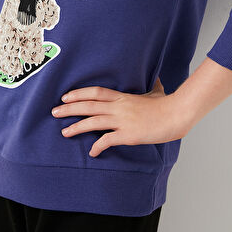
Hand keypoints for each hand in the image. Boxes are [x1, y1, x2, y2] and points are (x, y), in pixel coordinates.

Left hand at [50, 76, 188, 157]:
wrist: (177, 115)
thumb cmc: (168, 104)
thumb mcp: (157, 91)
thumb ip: (152, 86)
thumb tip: (156, 78)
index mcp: (123, 97)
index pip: (95, 92)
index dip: (79, 94)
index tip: (66, 96)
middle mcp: (119, 107)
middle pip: (88, 105)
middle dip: (69, 108)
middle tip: (54, 112)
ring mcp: (122, 120)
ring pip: (93, 122)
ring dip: (76, 127)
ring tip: (64, 132)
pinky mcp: (128, 135)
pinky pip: (107, 140)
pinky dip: (97, 147)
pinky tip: (92, 153)